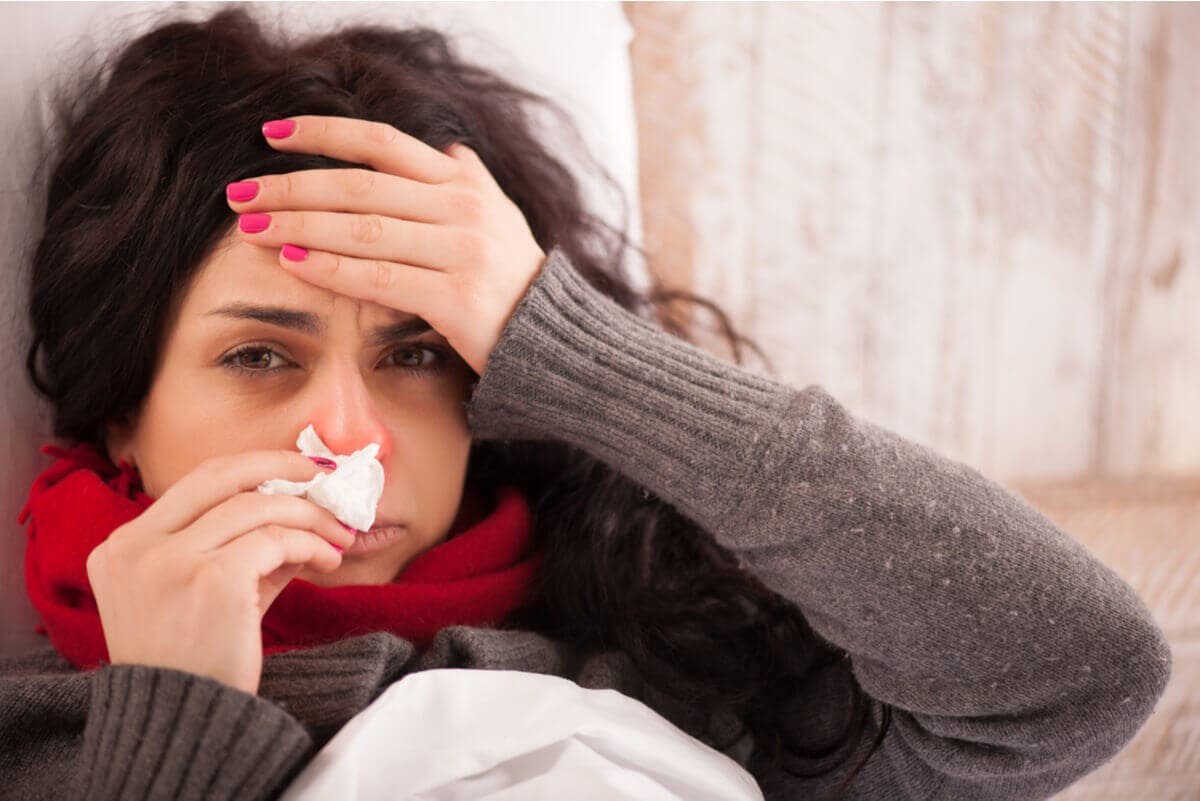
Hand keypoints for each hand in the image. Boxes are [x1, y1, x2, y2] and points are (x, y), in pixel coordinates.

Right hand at [86, 451, 355, 695]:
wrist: (186, 723)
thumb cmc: (197, 662)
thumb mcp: (207, 594)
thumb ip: (243, 548)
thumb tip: (302, 509)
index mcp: (122, 547)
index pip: (195, 483)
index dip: (252, 469)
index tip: (294, 472)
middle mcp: (136, 547)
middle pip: (220, 474)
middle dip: (282, 466)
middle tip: (323, 476)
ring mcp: (169, 561)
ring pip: (257, 507)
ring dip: (309, 517)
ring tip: (338, 537)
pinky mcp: (211, 579)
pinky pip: (275, 541)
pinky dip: (310, 543)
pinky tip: (328, 560)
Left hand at [225, 115, 548, 376]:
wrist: (557, 340)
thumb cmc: (515, 279)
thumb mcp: (500, 218)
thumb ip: (469, 181)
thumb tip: (447, 148)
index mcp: (464, 183)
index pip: (383, 143)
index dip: (324, 134)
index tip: (272, 135)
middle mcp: (464, 209)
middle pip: (360, 186)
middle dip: (293, 187)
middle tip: (241, 193)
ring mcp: (464, 253)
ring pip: (364, 231)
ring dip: (300, 227)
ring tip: (254, 228)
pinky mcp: (459, 300)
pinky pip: (381, 280)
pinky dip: (332, 270)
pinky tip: (295, 264)